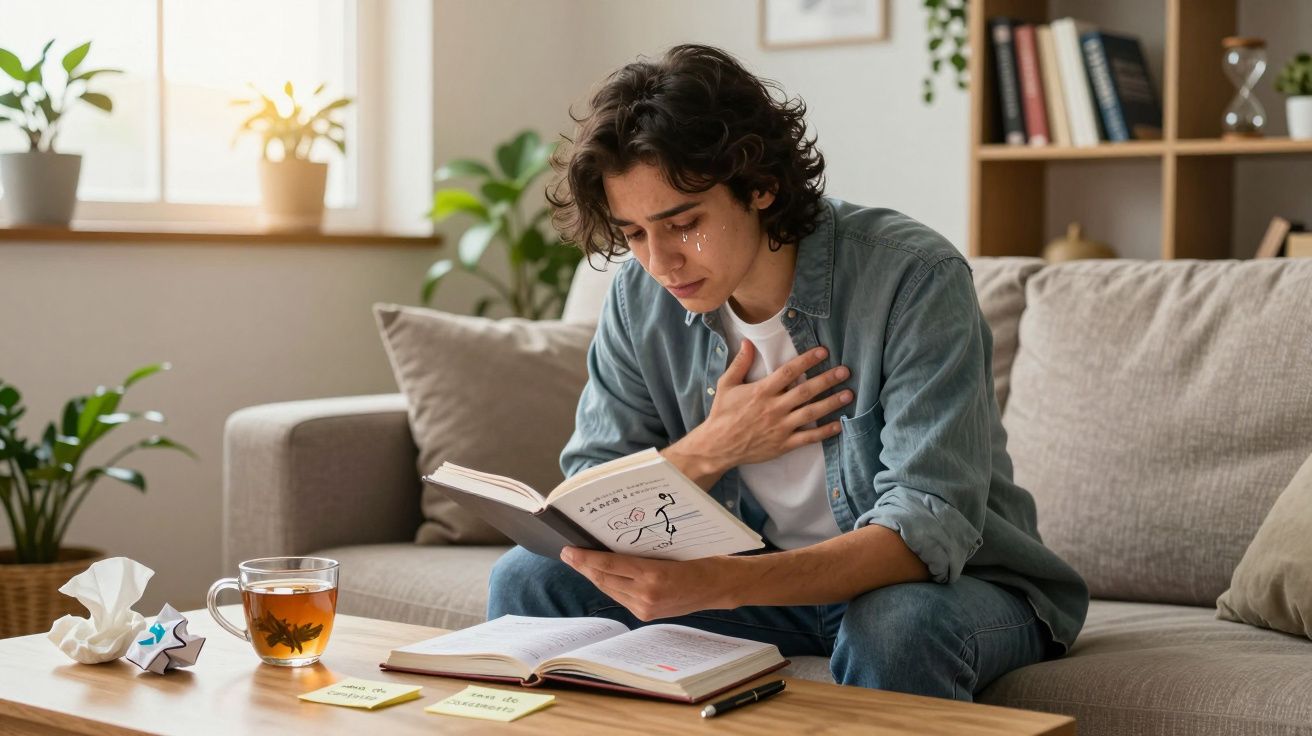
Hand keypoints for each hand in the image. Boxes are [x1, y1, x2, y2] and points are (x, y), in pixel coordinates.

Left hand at [560, 547, 742, 620]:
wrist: (720, 586)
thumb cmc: (701, 559)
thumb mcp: (671, 548)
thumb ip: (642, 552)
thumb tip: (610, 545)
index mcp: (653, 575)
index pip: (609, 565)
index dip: (585, 558)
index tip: (568, 550)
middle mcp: (646, 594)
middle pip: (604, 579)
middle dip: (584, 567)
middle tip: (568, 554)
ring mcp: (646, 607)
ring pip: (610, 589)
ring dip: (594, 576)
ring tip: (580, 563)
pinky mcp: (647, 614)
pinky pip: (620, 597)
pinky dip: (609, 585)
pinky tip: (602, 575)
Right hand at [700, 341, 851, 467]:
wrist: (717, 446)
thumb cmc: (722, 414)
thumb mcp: (726, 385)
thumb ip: (740, 363)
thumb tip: (747, 342)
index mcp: (762, 391)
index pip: (789, 372)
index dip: (807, 360)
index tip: (824, 352)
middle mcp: (774, 408)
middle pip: (805, 391)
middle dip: (827, 379)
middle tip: (845, 371)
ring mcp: (780, 427)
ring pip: (811, 413)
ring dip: (831, 403)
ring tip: (848, 394)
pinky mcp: (783, 444)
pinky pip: (808, 438)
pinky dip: (825, 432)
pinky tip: (839, 424)